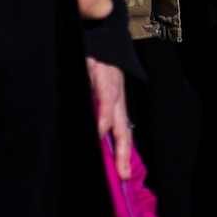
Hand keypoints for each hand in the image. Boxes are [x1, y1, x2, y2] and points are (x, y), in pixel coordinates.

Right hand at [85, 57, 131, 180]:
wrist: (100, 39)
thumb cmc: (96, 66)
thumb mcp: (96, 90)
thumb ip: (94, 110)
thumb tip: (92, 134)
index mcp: (115, 105)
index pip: (122, 134)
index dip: (123, 156)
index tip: (122, 177)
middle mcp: (117, 101)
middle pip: (124, 133)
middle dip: (124, 157)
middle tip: (122, 177)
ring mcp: (112, 90)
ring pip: (118, 122)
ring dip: (118, 144)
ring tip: (115, 164)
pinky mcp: (103, 79)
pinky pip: (105, 102)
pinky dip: (103, 118)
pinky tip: (100, 130)